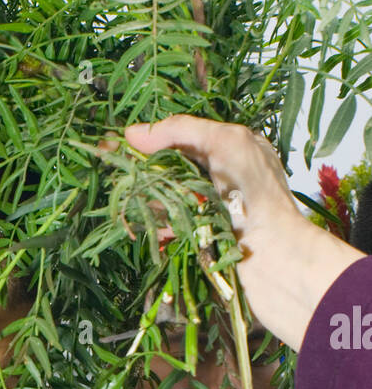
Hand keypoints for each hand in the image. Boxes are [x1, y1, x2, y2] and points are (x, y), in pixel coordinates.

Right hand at [124, 114, 364, 350]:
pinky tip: (148, 228)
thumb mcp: (225, 143)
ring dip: (147, 199)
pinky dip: (158, 225)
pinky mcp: (203, 236)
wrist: (274, 257)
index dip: (149, 139)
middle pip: (169, 166)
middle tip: (116, 171)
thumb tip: (132, 134)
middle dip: (143, 169)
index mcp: (231, 148)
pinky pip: (171, 225)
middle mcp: (222, 174)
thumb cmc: (255, 194)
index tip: (115, 143)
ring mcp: (212, 207)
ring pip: (166, 197)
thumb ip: (181, 131)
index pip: (181, 136)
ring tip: (132, 201)